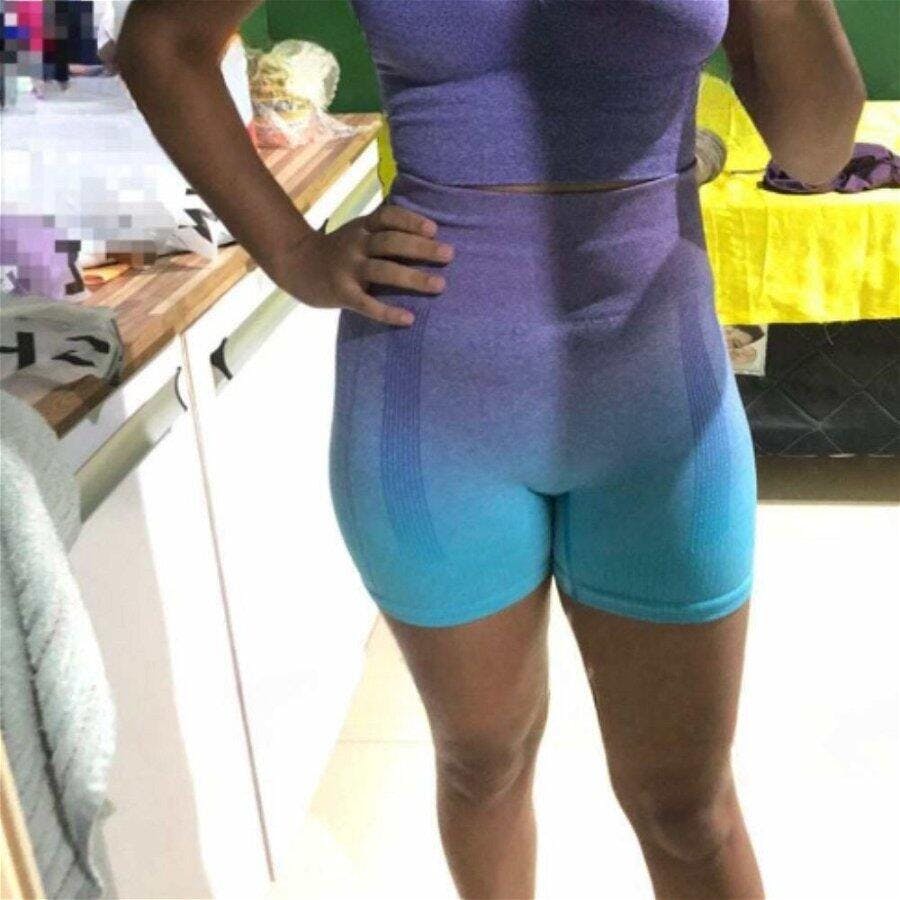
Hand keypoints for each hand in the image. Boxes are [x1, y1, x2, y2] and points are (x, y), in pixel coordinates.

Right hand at [262, 202, 454, 326]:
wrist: (296, 265)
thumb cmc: (338, 251)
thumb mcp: (357, 233)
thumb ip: (383, 233)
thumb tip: (428, 238)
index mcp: (362, 227)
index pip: (388, 216)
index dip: (411, 221)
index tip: (433, 229)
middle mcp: (355, 244)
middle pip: (391, 242)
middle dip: (421, 248)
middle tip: (449, 254)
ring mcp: (348, 268)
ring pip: (384, 271)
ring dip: (413, 277)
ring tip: (439, 285)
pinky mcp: (342, 293)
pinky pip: (368, 304)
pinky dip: (388, 312)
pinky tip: (408, 318)